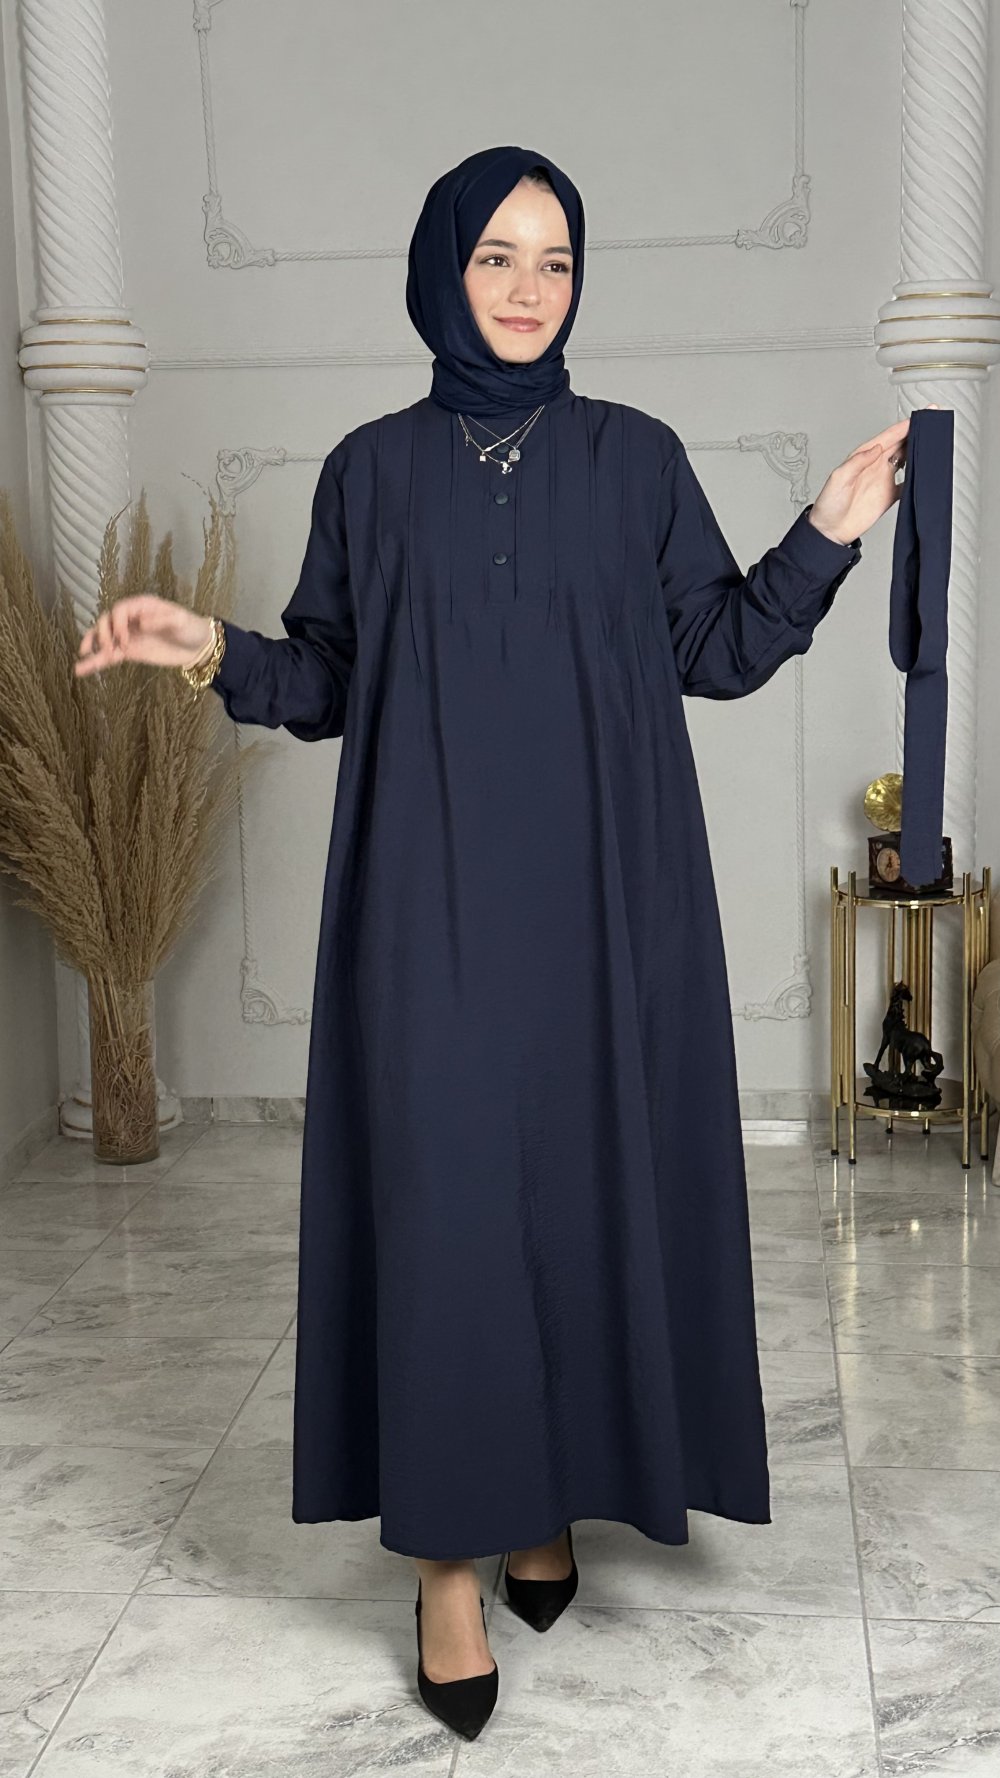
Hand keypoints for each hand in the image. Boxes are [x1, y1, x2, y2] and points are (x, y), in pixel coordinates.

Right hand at [74, 598, 214, 676]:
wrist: (199, 647)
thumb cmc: (191, 627)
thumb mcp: (180, 620)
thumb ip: (161, 620)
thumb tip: (140, 623)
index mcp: (142, 606)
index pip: (120, 610)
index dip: (117, 623)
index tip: (124, 639)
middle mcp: (131, 619)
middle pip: (107, 621)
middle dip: (103, 634)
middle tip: (109, 648)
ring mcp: (129, 636)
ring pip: (103, 638)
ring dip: (92, 645)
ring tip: (82, 656)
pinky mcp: (130, 652)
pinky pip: (109, 655)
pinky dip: (96, 662)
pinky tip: (81, 669)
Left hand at [808, 404, 942, 545]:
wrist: (829, 532)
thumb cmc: (828, 505)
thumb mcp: (838, 479)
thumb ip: (857, 462)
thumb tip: (875, 448)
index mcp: (863, 458)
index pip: (887, 438)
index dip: (904, 427)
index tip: (919, 418)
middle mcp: (875, 466)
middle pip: (900, 444)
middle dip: (916, 433)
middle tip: (932, 424)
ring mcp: (883, 480)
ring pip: (907, 460)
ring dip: (919, 451)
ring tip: (934, 442)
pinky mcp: (889, 496)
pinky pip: (908, 483)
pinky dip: (918, 477)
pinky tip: (926, 472)